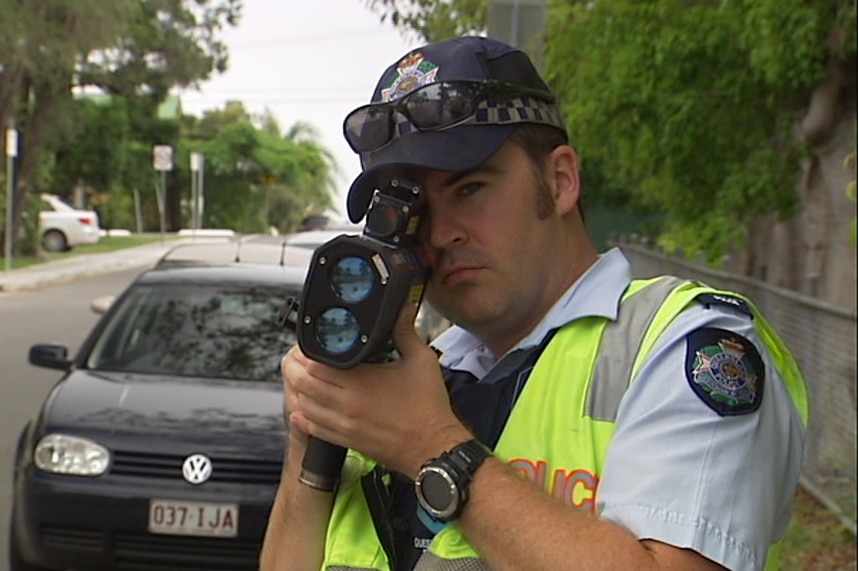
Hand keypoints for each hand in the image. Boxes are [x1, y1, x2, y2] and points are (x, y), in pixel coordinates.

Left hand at [281, 302, 470, 477]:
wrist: (433, 447)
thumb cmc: (428, 408)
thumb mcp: (421, 361)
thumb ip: (406, 331)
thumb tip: (403, 308)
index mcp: (361, 382)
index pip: (315, 364)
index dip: (308, 352)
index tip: (313, 344)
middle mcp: (346, 404)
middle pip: (302, 383)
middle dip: (297, 368)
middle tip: (302, 358)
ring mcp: (343, 424)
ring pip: (302, 405)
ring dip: (298, 390)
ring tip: (303, 379)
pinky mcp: (345, 440)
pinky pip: (312, 428)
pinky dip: (303, 416)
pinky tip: (303, 409)